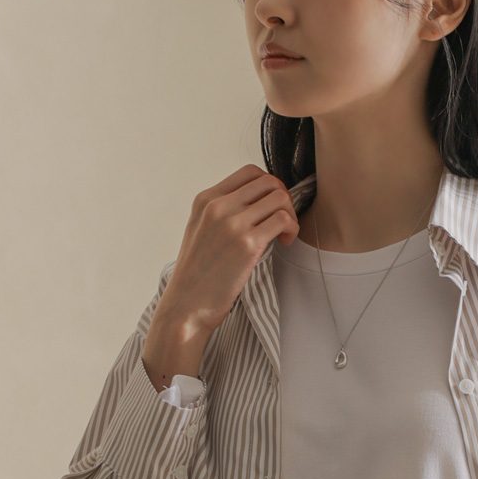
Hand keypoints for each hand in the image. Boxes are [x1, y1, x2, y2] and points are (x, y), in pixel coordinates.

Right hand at [143, 164, 298, 382]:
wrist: (186, 306)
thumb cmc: (197, 275)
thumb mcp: (199, 231)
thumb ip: (221, 212)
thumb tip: (256, 204)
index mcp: (205, 200)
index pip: (249, 173)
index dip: (268, 187)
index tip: (270, 208)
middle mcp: (218, 206)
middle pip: (268, 181)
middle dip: (283, 199)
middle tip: (281, 222)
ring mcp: (232, 223)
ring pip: (279, 197)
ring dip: (290, 214)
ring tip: (283, 235)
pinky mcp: (248, 244)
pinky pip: (283, 220)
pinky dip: (291, 229)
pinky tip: (283, 243)